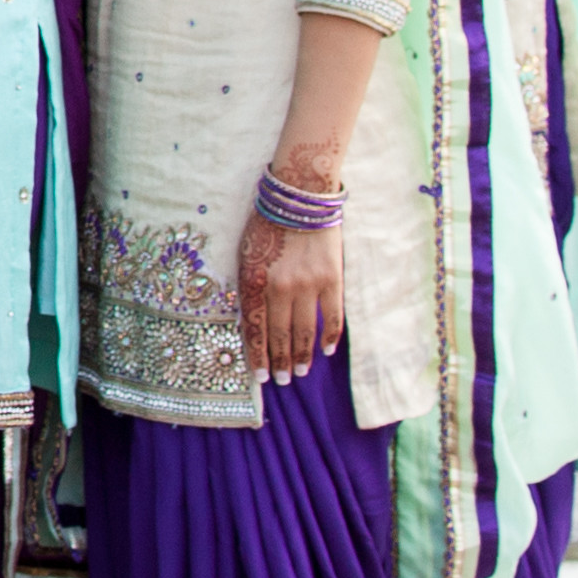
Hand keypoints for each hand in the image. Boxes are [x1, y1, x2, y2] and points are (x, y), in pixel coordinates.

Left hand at [240, 184, 344, 377]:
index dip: (258, 356)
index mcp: (254, 282)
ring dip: (302, 356)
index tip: (259, 377)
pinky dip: (329, 336)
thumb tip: (253, 321)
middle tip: (281, 381)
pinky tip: (326, 350)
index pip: (255, 330)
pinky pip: (332, 316)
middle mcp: (280, 288)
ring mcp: (308, 285)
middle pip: (280, 336)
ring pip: (305, 332)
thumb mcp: (245, 255)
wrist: (300, 196)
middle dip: (279, 363)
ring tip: (300, 372)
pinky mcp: (332, 279)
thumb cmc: (267, 224)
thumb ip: (249, 287)